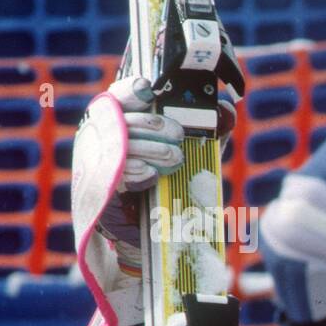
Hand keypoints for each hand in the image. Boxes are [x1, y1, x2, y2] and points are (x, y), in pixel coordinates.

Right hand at [73, 75, 237, 274]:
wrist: (156, 235)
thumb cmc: (174, 188)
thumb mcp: (195, 157)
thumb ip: (208, 133)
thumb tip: (227, 109)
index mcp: (125, 125)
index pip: (120, 97)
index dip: (131, 91)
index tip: (148, 90)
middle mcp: (105, 139)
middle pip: (121, 119)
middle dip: (152, 125)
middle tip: (178, 136)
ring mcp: (98, 162)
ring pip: (119, 146)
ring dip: (150, 150)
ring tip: (175, 159)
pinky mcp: (99, 188)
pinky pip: (113, 174)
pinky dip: (135, 172)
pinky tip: (150, 176)